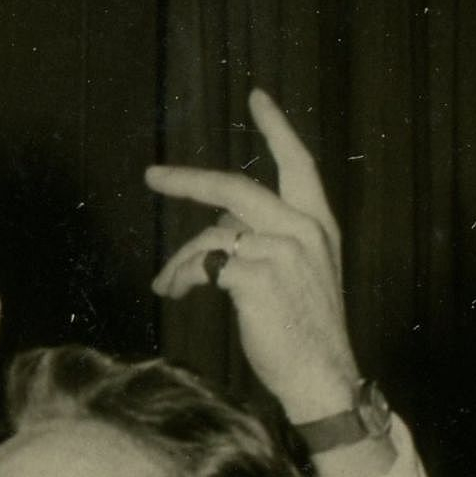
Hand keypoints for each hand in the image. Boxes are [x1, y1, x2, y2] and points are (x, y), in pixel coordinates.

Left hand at [145, 91, 360, 424]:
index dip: (278, 128)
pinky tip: (178, 295)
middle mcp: (302, 231)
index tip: (258, 97)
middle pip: (234, 188)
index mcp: (319, 227)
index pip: (299, 165)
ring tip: (167, 286)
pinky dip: (183, 279)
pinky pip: (202, 266)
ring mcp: (279, 252)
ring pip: (209, 237)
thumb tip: (217, 234)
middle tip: (153, 176)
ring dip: (179, 262)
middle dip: (187, 180)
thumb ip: (269, 244)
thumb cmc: (307, 337)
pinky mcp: (254, 277)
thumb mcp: (301, 278)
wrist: (322, 380)